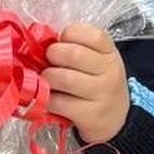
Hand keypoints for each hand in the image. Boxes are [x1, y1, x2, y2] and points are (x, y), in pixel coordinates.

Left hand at [45, 23, 128, 146]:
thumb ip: (73, 46)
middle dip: (53, 54)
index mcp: (109, 52)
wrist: (115, 118)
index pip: (91, 34)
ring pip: (64, 78)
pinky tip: (50, 98)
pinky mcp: (91, 115)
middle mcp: (110, 71)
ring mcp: (102, 94)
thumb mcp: (94, 60)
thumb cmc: (96, 83)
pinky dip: (47, 99)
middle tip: (48, 61)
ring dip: (48, 78)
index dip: (69, 34)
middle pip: (74, 54)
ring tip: (48, 80)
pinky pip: (58, 102)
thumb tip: (38, 35)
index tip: (61, 41)